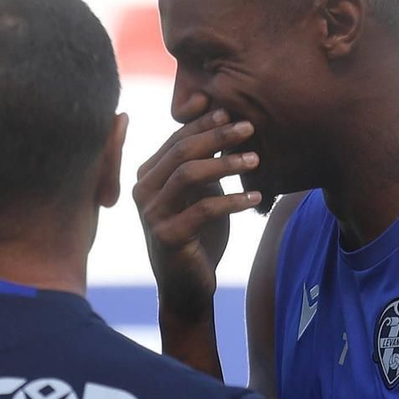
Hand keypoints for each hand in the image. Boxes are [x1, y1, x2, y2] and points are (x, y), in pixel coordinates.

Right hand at [134, 105, 263, 318]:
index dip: (204, 123)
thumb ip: (203, 163)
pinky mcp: (167, 236)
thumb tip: (225, 120)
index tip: (232, 111)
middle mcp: (143, 192)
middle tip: (249, 128)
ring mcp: (152, 215)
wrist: (188, 287)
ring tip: (256, 159)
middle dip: (217, 135)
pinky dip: (233, 199)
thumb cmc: (198, 236)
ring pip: (189, 175)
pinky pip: (203, 209)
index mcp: (147, 176)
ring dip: (226, 163)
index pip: (175, 140)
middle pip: (181, 152)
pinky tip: (255, 195)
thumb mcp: (200, 193)